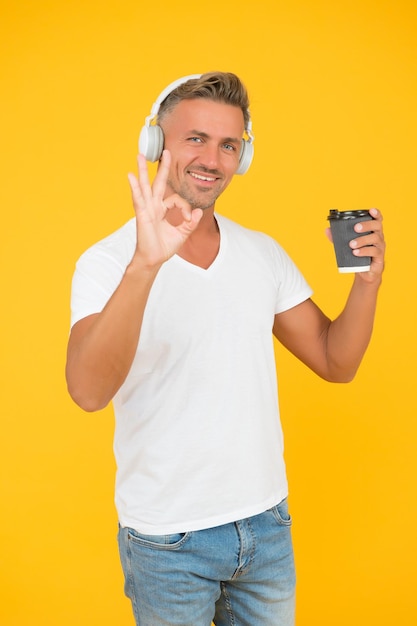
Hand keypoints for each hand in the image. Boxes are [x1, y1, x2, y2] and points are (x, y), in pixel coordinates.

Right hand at [127, 150, 202, 267]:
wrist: (154, 259)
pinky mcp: (142, 215)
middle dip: (162, 167)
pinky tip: (130, 176)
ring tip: (140, 155)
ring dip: (142, 170)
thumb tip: (199, 211)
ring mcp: (146, 209)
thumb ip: (191, 223)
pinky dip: (134, 187)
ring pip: (144, 186)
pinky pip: (138, 199)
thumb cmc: (164, 247)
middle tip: (166, 151)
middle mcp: (153, 206)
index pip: (176, 200)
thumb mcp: (182, 234)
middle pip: (157, 182)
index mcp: (162, 210)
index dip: (185, 207)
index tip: (189, 219)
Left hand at [325, 208, 385, 283]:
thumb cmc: (357, 254)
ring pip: (375, 238)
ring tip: (351, 244)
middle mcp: (378, 236)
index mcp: (372, 231)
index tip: (371, 210)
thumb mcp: (347, 245)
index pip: (377, 219)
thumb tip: (327, 229)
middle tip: (356, 228)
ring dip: (362, 240)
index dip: (376, 213)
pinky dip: (364, 251)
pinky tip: (356, 252)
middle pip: (377, 226)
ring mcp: (380, 246)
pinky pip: (374, 251)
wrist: (365, 272)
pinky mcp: (379, 257)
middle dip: (367, 225)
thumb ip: (338, 237)